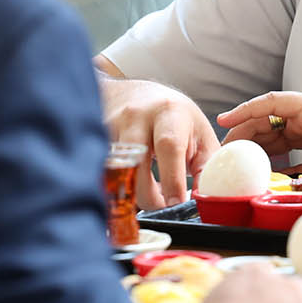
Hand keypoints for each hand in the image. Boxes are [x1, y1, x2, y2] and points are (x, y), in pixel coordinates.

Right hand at [96, 68, 218, 207]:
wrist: (138, 96)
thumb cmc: (175, 119)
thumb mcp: (200, 135)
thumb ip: (206, 167)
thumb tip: (202, 200)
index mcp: (169, 113)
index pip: (169, 146)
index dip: (172, 179)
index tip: (175, 204)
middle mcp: (137, 116)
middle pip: (136, 162)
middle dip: (148, 195)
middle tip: (163, 206)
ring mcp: (111, 126)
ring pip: (115, 170)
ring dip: (130, 193)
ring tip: (149, 195)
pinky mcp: (95, 139)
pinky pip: (102, 172)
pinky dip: (116, 187)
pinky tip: (130, 187)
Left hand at [217, 89, 301, 163]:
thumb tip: (296, 194)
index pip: (281, 141)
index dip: (260, 151)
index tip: (241, 165)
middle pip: (270, 129)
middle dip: (246, 142)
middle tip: (226, 158)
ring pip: (267, 115)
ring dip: (243, 128)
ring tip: (223, 141)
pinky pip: (273, 103)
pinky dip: (250, 109)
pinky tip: (231, 119)